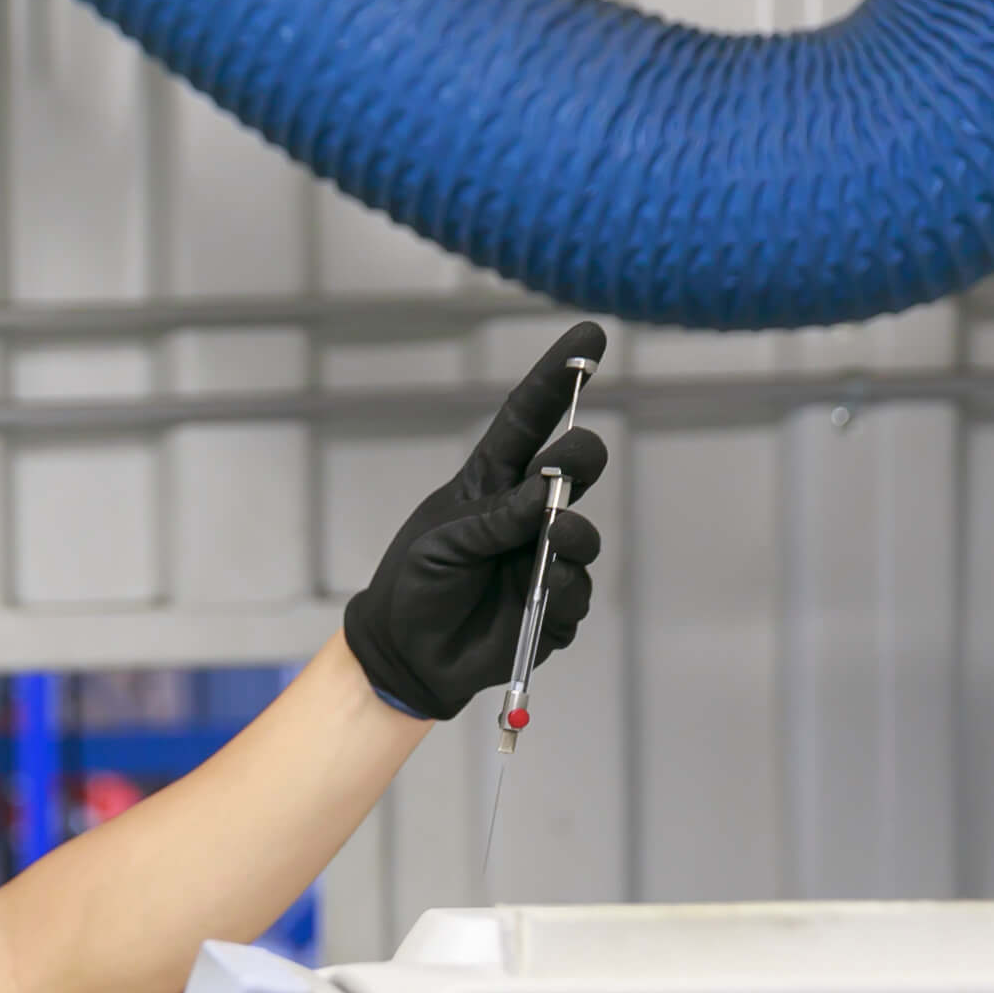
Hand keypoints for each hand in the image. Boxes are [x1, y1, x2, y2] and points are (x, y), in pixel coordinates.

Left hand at [342, 322, 611, 719]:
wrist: (404, 654)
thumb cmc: (413, 585)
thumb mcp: (438, 544)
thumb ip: (491, 519)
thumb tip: (548, 490)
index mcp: (491, 485)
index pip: (528, 421)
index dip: (558, 380)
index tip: (589, 337)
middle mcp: (525, 515)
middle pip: (573, 469)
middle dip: (582, 456)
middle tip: (573, 459)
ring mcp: (543, 560)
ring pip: (582, 537)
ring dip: (573, 534)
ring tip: (553, 538)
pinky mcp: (554, 608)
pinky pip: (577, 594)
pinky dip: (567, 590)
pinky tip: (548, 593)